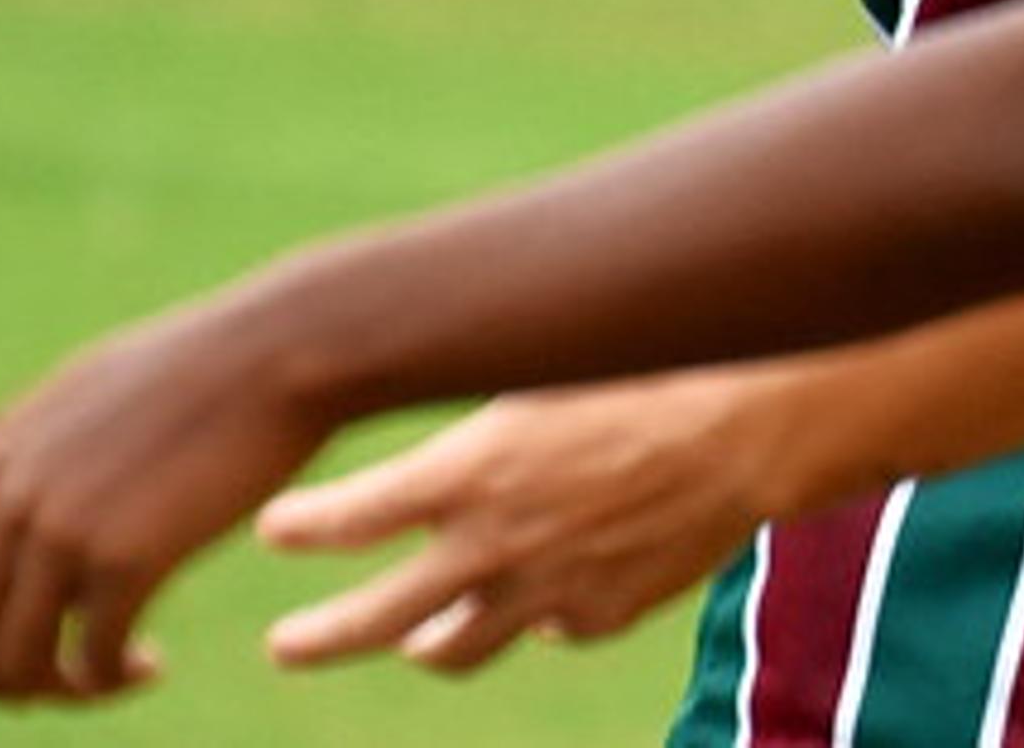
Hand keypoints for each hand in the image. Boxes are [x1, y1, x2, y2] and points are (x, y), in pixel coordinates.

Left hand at [0, 298, 342, 703]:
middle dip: (2, 681)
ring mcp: (64, 528)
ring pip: (15, 661)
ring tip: (116, 676)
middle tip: (68, 683)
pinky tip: (154, 663)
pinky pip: (91, 657)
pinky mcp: (127, 556)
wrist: (283, 349)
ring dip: (59, 692)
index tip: (32, 640)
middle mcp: (14, 498)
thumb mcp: (73, 393)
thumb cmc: (195, 367)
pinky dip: (112, 679)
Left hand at [254, 372, 799, 673]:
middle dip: (319, 638)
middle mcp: (491, 545)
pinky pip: (548, 628)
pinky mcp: (598, 618)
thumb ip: (478, 432)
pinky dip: (539, 612)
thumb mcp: (539, 380)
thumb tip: (427, 456)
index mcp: (466, 472)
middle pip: (373, 618)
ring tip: (411, 641)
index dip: (301, 526)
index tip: (274, 527)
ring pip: (453, 648)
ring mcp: (543, 593)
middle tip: (285, 648)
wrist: (749, 430)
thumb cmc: (643, 374)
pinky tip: (552, 585)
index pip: (347, 517)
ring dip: (424, 644)